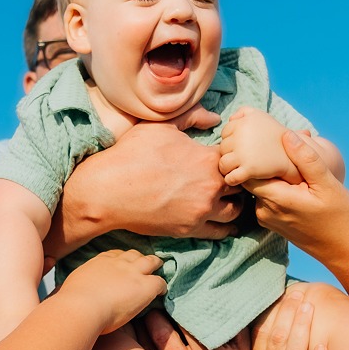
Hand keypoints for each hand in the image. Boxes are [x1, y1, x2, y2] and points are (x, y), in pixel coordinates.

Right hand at [56, 249, 165, 333]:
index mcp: (100, 262)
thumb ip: (74, 287)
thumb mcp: (69, 287)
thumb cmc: (71, 304)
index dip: (122, 259)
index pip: (115, 255)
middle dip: (140, 259)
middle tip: (144, 265)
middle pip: (134, 254)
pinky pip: (160, 282)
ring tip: (158, 270)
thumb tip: (63, 294)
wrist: (80, 308)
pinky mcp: (145, 287)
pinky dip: (162, 286)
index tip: (123, 264)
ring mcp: (133, 273)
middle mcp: (118, 263)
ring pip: (151, 262)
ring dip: (155, 265)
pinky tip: (162, 293)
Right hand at [63, 122, 239, 239]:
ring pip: (235, 210)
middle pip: (240, 184)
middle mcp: (211, 186)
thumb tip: (215, 118)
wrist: (109, 189)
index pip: (236, 158)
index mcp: (208, 158)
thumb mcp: (162, 126)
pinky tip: (226, 224)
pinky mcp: (190, 229)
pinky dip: (226, 228)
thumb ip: (192, 117)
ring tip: (230, 200)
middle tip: (232, 180)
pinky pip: (219, 232)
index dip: (233, 157)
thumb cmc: (132, 154)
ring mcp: (202, 210)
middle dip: (237, 180)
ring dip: (234, 204)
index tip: (226, 159)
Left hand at [218, 107, 300, 186]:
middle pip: (222, 149)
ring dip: (227, 168)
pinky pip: (230, 178)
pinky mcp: (249, 169)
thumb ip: (243, 112)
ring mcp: (243, 154)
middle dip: (229, 154)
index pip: (224, 134)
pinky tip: (238, 179)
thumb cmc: (275, 135)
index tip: (239, 146)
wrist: (293, 153)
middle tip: (239, 159)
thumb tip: (230, 119)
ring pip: (223, 164)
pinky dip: (231, 180)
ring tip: (236, 169)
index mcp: (242, 123)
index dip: (231, 141)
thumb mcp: (260, 116)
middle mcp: (240, 136)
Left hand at [245, 131, 348, 267]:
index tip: (265, 141)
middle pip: (251, 178)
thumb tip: (287, 135)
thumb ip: (306, 160)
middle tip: (278, 145)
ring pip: (259, 187)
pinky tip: (293, 179)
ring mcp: (268, 218)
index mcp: (275, 199)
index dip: (252, 154)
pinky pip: (267, 198)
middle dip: (261, 161)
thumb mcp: (328, 185)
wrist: (346, 252)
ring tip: (288, 160)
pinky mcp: (273, 223)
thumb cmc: (341, 218)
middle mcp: (265, 210)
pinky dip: (275, 187)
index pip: (246, 171)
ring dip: (271, 174)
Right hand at [250, 285, 344, 349]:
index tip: (283, 294)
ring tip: (310, 308)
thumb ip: (267, 345)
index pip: (261, 339)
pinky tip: (323, 345)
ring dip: (303, 330)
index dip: (272, 314)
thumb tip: (265, 303)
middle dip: (287, 316)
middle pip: (278, 344)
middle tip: (298, 295)